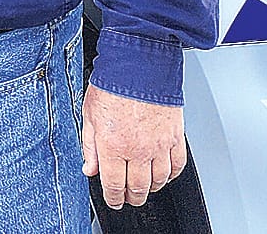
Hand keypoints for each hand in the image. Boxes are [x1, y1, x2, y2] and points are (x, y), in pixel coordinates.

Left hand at [81, 84, 185, 210]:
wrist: (139, 66)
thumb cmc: (112, 85)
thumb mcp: (89, 116)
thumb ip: (90, 146)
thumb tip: (89, 168)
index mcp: (113, 146)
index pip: (113, 185)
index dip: (113, 198)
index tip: (114, 201)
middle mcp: (138, 150)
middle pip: (138, 188)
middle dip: (132, 198)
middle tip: (129, 199)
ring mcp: (159, 145)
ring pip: (159, 180)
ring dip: (151, 188)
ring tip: (145, 189)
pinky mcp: (175, 137)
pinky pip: (177, 165)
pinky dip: (171, 174)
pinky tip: (165, 174)